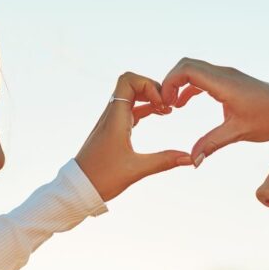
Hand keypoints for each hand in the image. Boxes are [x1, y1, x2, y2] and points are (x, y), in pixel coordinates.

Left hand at [75, 72, 192, 201]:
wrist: (78, 188)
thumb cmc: (102, 178)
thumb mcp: (136, 169)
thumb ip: (164, 161)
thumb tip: (190, 158)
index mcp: (115, 118)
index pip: (128, 81)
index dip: (149, 85)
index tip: (162, 103)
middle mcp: (111, 115)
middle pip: (132, 85)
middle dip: (153, 89)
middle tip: (168, 105)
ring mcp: (111, 121)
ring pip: (131, 97)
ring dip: (149, 99)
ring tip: (167, 111)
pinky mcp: (112, 130)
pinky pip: (129, 110)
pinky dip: (144, 108)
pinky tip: (157, 116)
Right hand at [160, 58, 268, 165]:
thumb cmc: (267, 118)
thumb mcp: (237, 133)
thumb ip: (211, 144)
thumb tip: (192, 160)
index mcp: (223, 82)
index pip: (187, 69)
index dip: (170, 82)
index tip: (166, 103)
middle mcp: (223, 74)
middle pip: (186, 65)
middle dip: (170, 81)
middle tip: (164, 104)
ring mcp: (225, 75)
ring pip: (192, 69)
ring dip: (178, 83)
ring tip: (171, 105)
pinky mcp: (228, 81)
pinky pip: (201, 77)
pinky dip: (188, 87)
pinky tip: (183, 103)